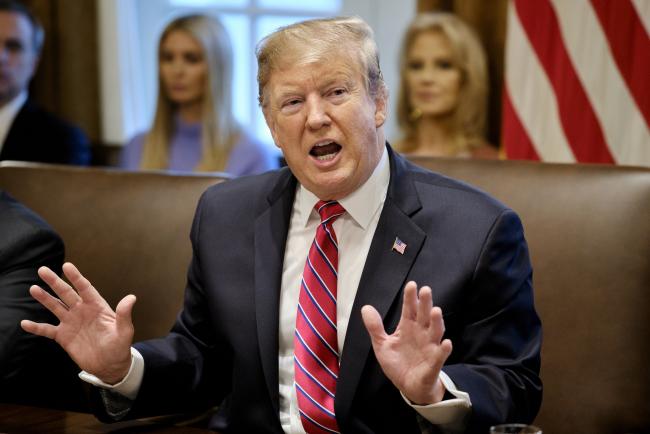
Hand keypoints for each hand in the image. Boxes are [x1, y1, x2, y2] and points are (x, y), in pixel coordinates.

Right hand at [21, 262, 135, 384]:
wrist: (110, 365)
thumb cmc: (120, 346)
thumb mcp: (125, 331)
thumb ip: (124, 315)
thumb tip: (131, 298)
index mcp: (97, 307)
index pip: (85, 288)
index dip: (76, 278)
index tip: (67, 266)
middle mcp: (82, 311)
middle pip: (66, 294)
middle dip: (55, 282)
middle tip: (43, 270)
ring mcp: (72, 323)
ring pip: (55, 307)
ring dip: (44, 298)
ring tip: (33, 289)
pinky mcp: (64, 336)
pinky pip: (47, 330)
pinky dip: (36, 327)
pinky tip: (25, 323)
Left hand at [361, 281, 451, 404]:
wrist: (408, 386)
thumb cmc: (398, 363)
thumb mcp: (382, 344)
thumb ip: (375, 327)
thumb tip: (366, 307)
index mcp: (408, 327)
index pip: (410, 309)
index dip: (410, 297)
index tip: (411, 284)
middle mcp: (421, 333)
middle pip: (424, 315)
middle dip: (425, 303)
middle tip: (425, 290)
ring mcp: (430, 347)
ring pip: (435, 331)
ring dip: (437, 322)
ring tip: (436, 311)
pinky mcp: (434, 362)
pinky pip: (440, 355)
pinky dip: (444, 349)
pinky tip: (446, 343)